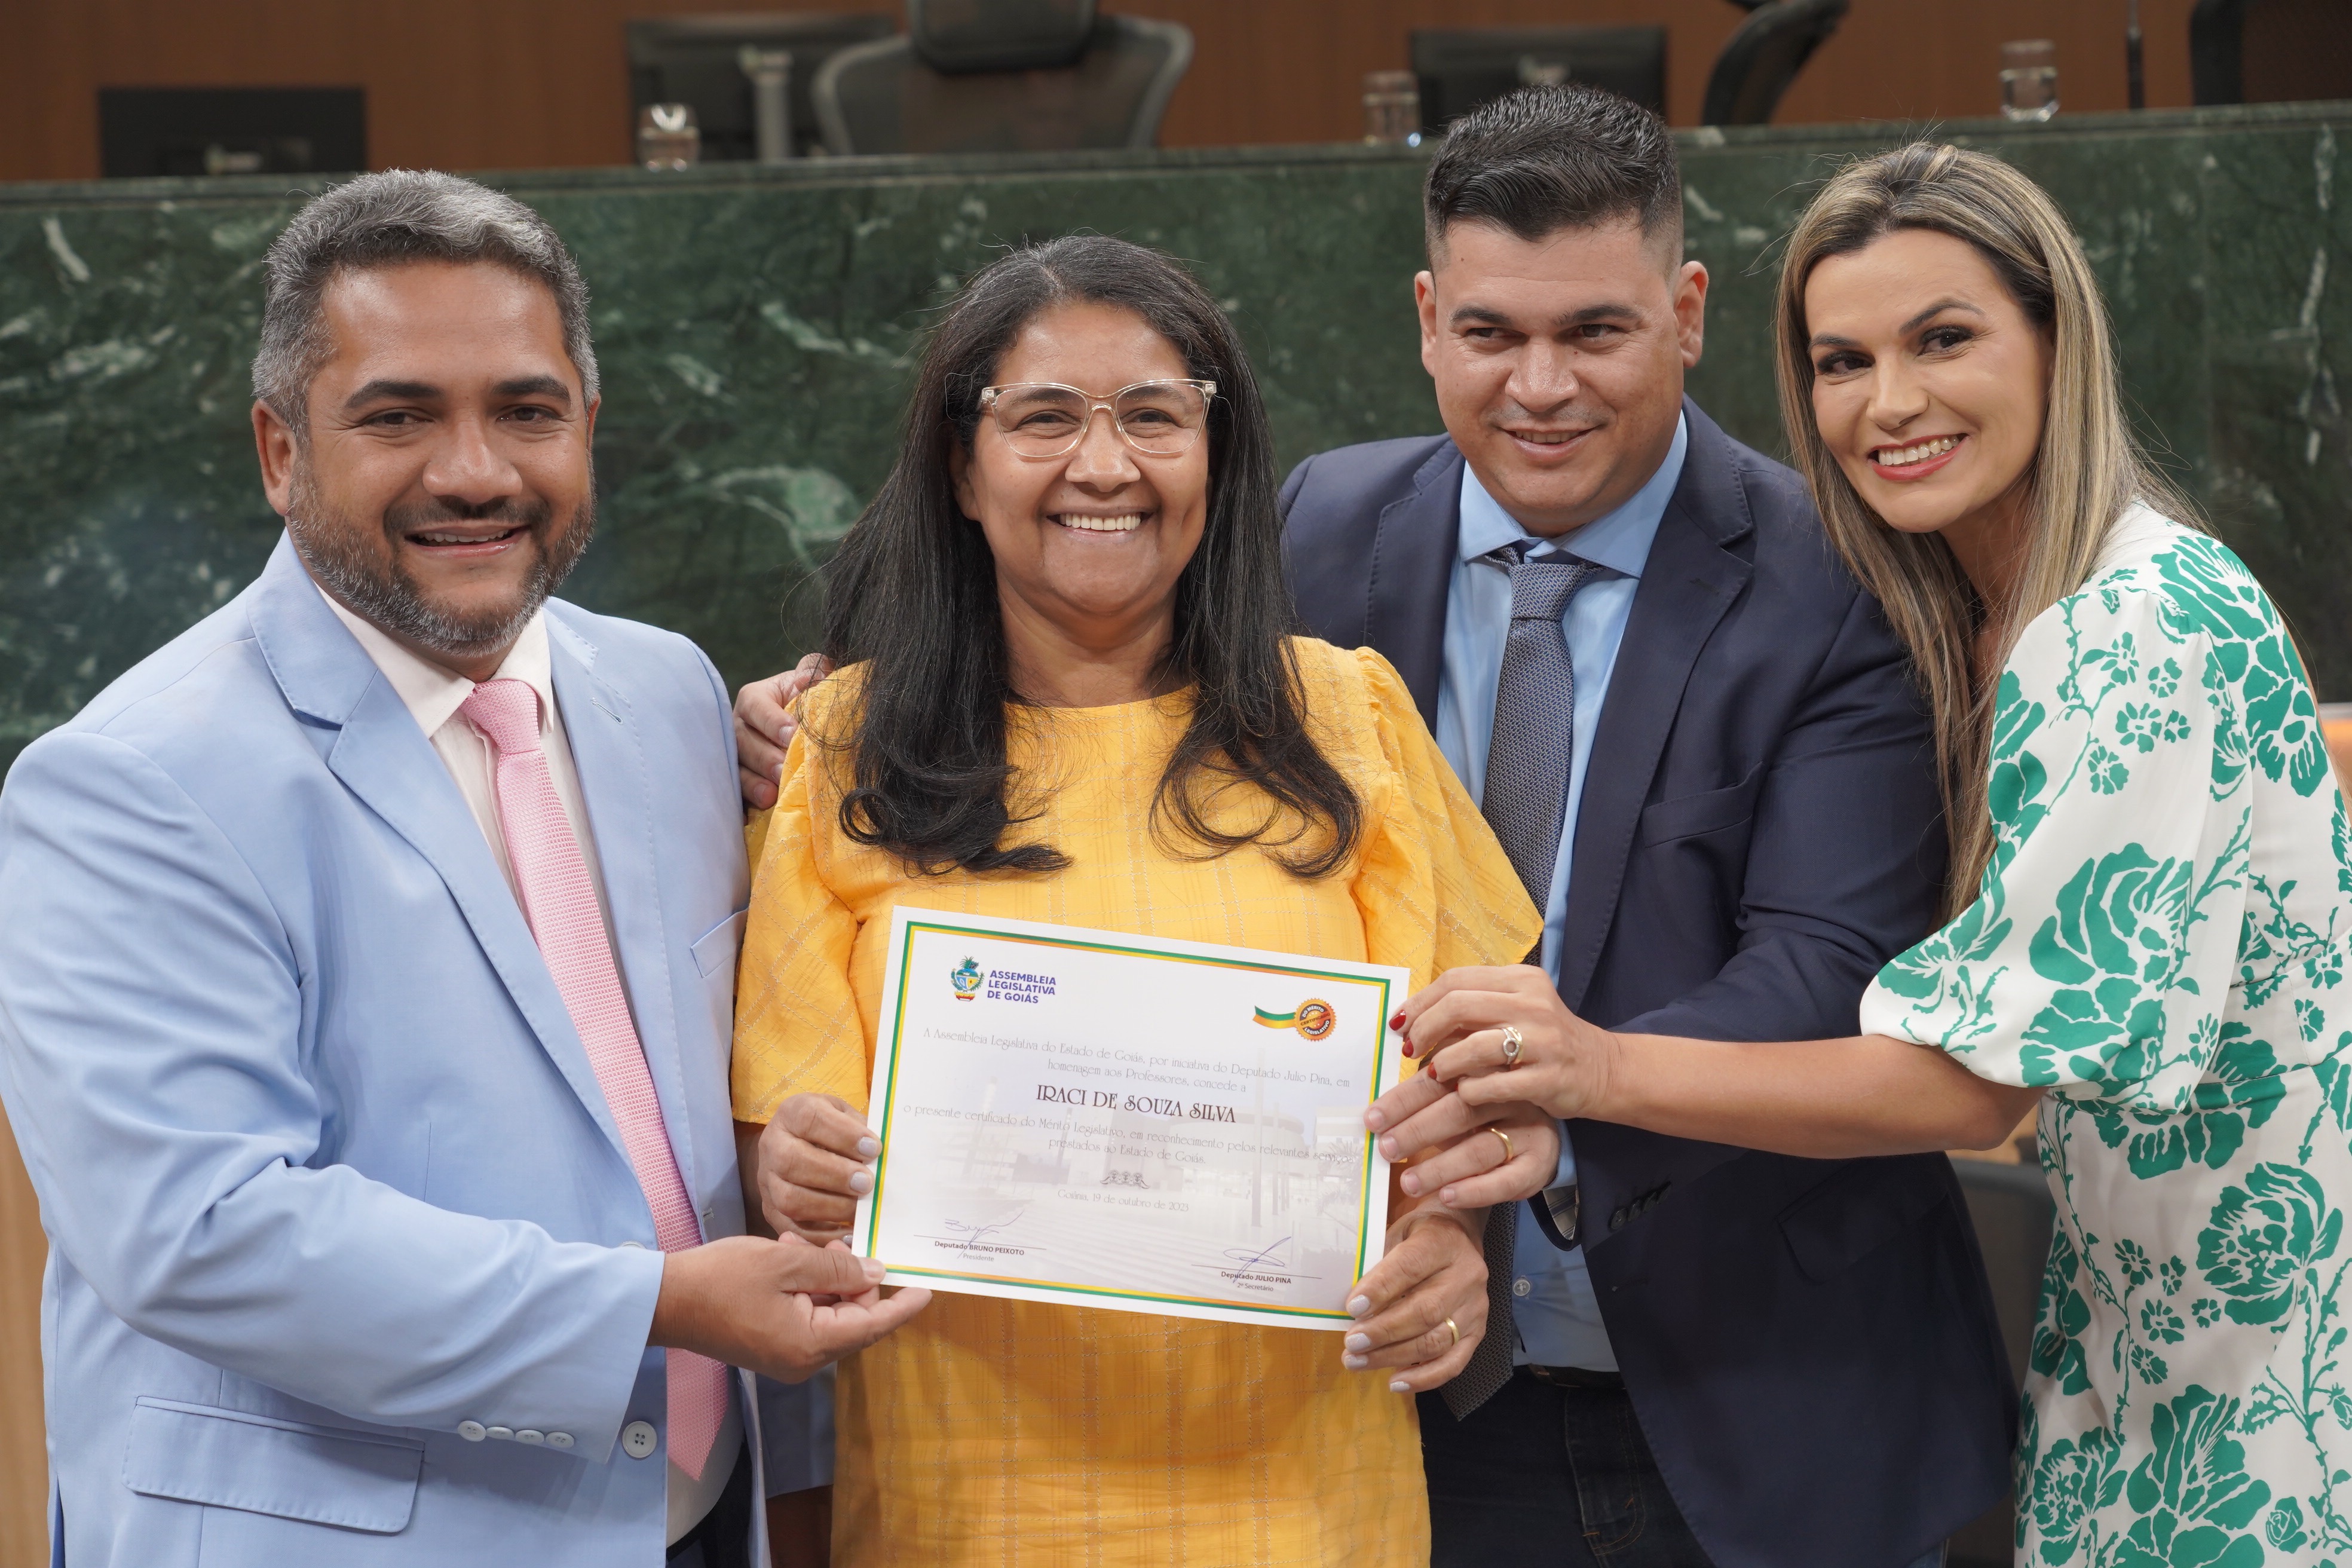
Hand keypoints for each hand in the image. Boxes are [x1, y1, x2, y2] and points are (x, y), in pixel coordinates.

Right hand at [650, 1234, 928, 1382]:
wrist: (664, 1300)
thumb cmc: (723, 1279)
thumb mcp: (786, 1262)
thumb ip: (835, 1268)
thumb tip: (873, 1272)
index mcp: (811, 1346)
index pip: (873, 1325)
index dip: (901, 1305)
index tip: (927, 1288)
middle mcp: (803, 1360)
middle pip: (852, 1319)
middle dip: (852, 1279)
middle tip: (834, 1242)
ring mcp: (785, 1355)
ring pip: (829, 1313)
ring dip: (825, 1278)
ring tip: (800, 1245)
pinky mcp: (770, 1345)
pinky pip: (806, 1315)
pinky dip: (805, 1287)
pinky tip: (788, 1256)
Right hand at [736, 654, 833, 809]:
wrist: (804, 731)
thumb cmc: (807, 702)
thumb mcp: (810, 682)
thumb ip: (813, 671)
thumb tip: (815, 673)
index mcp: (754, 698)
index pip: (757, 706)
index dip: (772, 721)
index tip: (792, 734)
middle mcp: (739, 726)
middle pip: (742, 741)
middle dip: (764, 757)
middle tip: (783, 770)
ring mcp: (736, 756)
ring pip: (736, 769)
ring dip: (752, 784)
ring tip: (770, 796)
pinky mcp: (739, 782)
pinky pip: (736, 794)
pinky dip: (744, 806)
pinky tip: (753, 818)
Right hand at [752, 1092, 874, 1242]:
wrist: (793, 1147)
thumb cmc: (830, 1131)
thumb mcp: (844, 1117)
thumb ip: (861, 1130)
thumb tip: (887, 1156)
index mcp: (792, 1114)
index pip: (809, 1118)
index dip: (842, 1134)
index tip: (873, 1147)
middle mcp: (773, 1146)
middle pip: (792, 1161)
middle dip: (834, 1174)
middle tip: (866, 1182)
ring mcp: (768, 1181)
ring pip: (789, 1198)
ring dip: (829, 1206)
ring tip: (860, 1208)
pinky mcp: (771, 1211)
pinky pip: (792, 1229)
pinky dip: (822, 1236)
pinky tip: (849, 1234)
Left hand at [1339, 1208, 1487, 1392]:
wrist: (1459, 1237)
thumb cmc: (1418, 1236)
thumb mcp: (1396, 1233)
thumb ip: (1378, 1263)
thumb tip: (1353, 1305)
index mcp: (1442, 1242)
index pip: (1410, 1267)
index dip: (1380, 1289)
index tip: (1352, 1308)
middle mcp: (1466, 1275)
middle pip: (1425, 1310)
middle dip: (1384, 1331)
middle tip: (1351, 1343)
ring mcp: (1475, 1307)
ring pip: (1436, 1341)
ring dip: (1394, 1356)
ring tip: (1358, 1361)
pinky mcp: (1478, 1332)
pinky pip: (1454, 1362)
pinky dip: (1424, 1378)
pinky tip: (1395, 1382)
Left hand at [1373, 1094, 1559, 1207]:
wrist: (1543, 1136)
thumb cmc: (1485, 1115)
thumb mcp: (1460, 1095)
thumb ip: (1426, 1095)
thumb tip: (1374, 1111)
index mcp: (1484, 1071)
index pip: (1438, 1082)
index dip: (1402, 1101)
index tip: (1372, 1119)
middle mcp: (1508, 1097)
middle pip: (1459, 1111)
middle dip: (1416, 1131)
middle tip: (1385, 1149)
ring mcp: (1527, 1131)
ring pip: (1479, 1148)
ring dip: (1439, 1167)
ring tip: (1408, 1182)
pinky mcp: (1538, 1165)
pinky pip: (1505, 1181)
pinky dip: (1473, 1190)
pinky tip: (1446, 1196)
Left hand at [1390, 965, 1617, 1122]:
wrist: (1600, 1069)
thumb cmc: (1544, 1040)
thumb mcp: (1515, 1009)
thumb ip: (1474, 1006)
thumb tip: (1412, 1017)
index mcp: (1520, 980)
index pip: (1455, 980)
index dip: (1420, 1002)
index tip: (1400, 1024)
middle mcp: (1533, 1004)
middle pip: (1458, 1006)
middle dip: (1424, 1029)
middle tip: (1411, 1051)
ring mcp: (1543, 1041)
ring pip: (1473, 1045)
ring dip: (1443, 1062)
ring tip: (1434, 1074)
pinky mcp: (1547, 1078)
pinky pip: (1492, 1084)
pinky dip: (1469, 1090)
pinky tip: (1463, 1093)